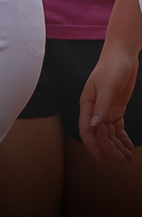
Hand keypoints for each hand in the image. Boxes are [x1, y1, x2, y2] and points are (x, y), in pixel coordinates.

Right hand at [80, 45, 137, 164]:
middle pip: (100, 135)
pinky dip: (123, 138)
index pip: (87, 130)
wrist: (121, 56)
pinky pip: (118, 127)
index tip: (101, 160)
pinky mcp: (116, 108)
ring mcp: (106, 110)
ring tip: (128, 157)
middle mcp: (94, 110)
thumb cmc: (111, 68)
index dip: (92, 146)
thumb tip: (94, 125)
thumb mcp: (107, 86)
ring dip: (117, 146)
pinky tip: (128, 146)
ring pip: (109, 133)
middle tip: (123, 160)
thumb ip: (101, 106)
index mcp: (87, 105)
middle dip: (110, 149)